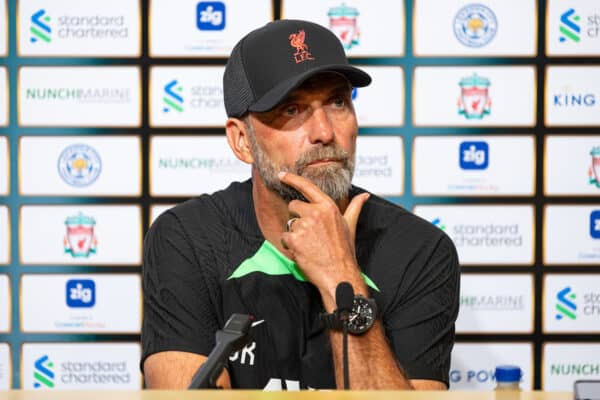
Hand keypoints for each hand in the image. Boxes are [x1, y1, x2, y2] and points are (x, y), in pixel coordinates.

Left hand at [278, 171, 369, 305]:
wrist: (339, 274)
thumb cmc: (344, 251)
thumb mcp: (350, 225)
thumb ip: (355, 207)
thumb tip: (364, 195)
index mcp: (328, 207)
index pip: (307, 187)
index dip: (292, 178)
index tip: (281, 174)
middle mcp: (315, 213)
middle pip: (294, 206)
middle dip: (298, 217)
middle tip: (311, 234)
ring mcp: (304, 226)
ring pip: (289, 223)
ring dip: (295, 234)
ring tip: (310, 245)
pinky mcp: (294, 239)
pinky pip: (284, 237)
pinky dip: (290, 245)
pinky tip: (303, 252)